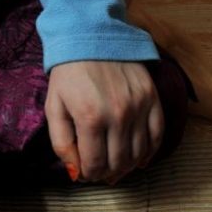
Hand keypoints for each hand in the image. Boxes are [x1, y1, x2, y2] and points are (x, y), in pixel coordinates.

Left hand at [45, 60, 163, 183]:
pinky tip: (140, 159)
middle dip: (107, 174)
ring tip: (117, 167)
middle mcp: (118, 115)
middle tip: (100, 172)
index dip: (89, 175)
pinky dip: (150, 152)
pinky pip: (157, 136)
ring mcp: (139, 106)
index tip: (85, 173)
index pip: (95, 165)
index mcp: (90, 118)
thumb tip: (75, 172)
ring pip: (139, 153)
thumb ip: (61, 142)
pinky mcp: (152, 97)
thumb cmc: (68, 73)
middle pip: (119, 163)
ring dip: (127, 166)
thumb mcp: (54, 106)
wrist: (91, 36)